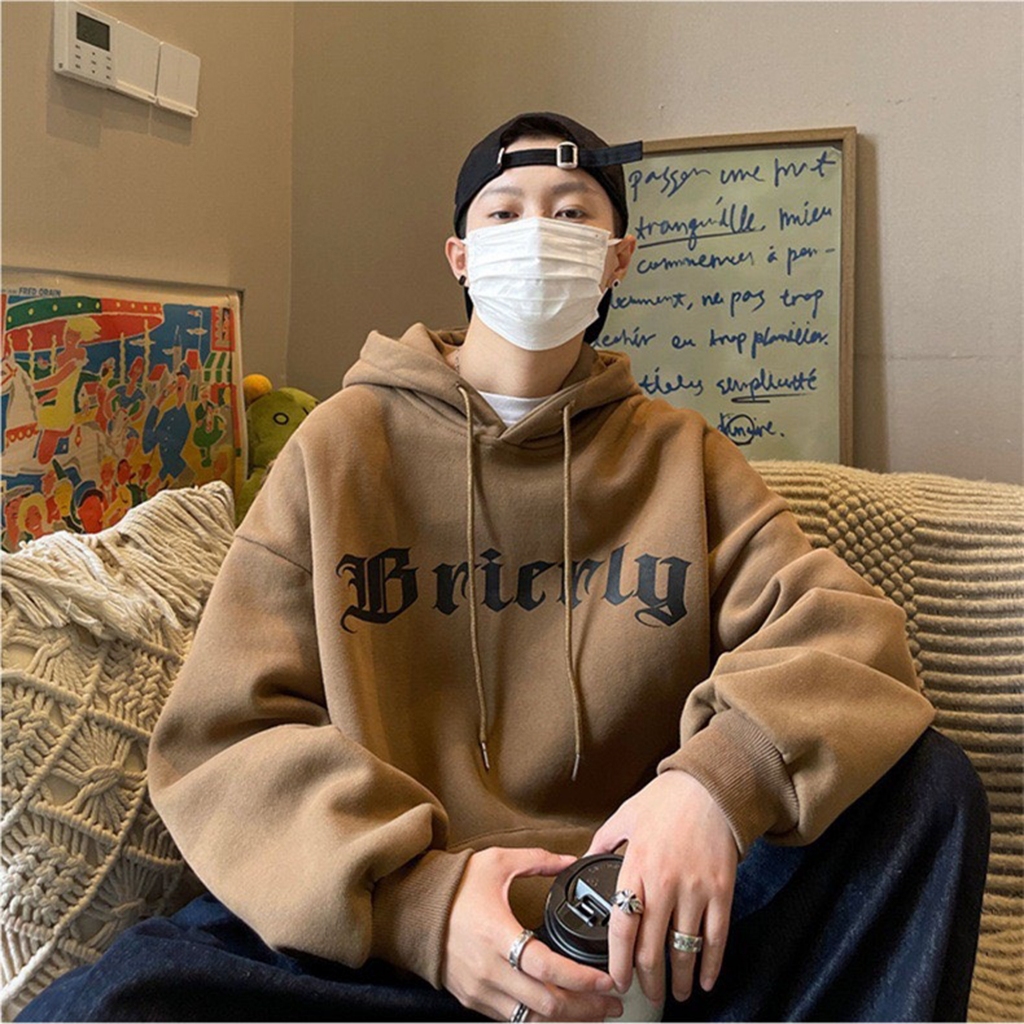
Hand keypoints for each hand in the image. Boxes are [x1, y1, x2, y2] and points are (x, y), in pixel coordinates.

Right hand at [442, 847, 622, 1021]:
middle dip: (586, 1008)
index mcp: (497, 935)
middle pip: (546, 1004)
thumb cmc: (453, 887)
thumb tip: (569, 859)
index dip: (582, 979)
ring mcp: (480, 990)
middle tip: (612, 1003)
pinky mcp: (473, 1000)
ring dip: (568, 1020)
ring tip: (595, 1013)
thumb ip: (538, 860)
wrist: (413, 908)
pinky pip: (513, 1019)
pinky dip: (541, 1019)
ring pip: (532, 1019)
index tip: (607, 980)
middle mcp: (489, 970)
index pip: (547, 968)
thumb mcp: (497, 862)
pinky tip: (560, 1013)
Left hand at [586, 772, 737, 1005]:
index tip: (615, 980)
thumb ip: (603, 842)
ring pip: (684, 950)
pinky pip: (716, 938)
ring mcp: (695, 889)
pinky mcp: (722, 891)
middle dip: (646, 980)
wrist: (710, 787)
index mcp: (636, 866)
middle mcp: (664, 883)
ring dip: (678, 980)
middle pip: (651, 948)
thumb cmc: (667, 799)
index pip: (622, 927)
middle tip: (645, 993)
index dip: (618, 962)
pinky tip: (704, 979)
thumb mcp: (624, 815)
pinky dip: (710, 965)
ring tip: (674, 993)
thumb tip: (583, 860)